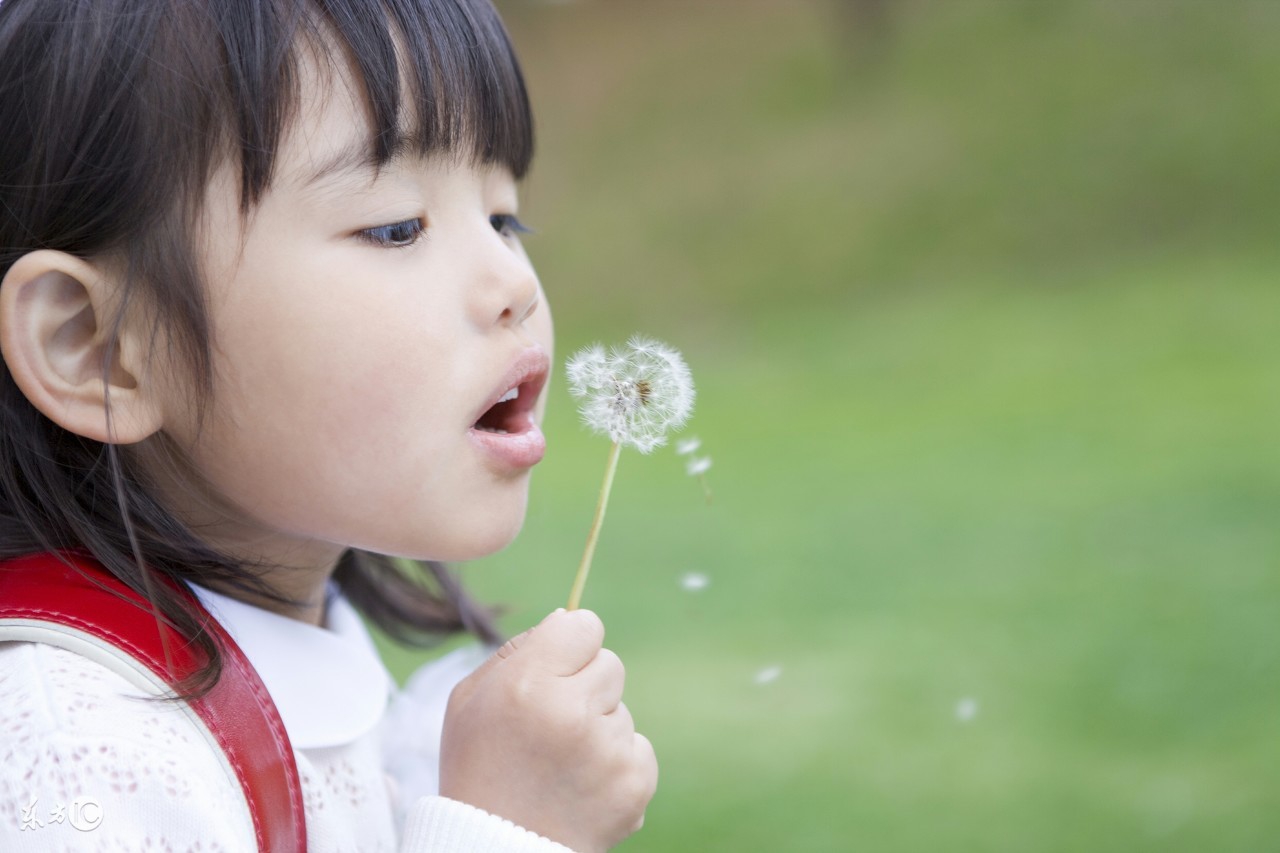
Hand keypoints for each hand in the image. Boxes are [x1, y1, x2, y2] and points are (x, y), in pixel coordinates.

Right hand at [438, 609, 657, 852]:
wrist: (494, 850)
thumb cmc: (478, 767)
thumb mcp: (469, 701)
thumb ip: (516, 650)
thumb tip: (566, 617)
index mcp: (529, 684)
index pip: (583, 624)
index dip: (570, 643)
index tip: (560, 663)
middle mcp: (573, 712)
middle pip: (609, 663)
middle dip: (586, 685)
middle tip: (553, 723)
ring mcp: (609, 750)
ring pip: (622, 709)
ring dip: (598, 727)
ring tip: (561, 763)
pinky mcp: (635, 781)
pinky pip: (637, 746)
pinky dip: (616, 762)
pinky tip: (583, 784)